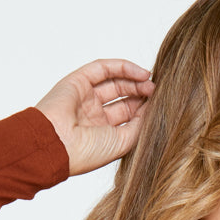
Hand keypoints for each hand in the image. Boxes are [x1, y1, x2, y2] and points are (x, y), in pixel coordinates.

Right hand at [35, 59, 154, 176]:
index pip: (127, 116)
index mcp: (101, 134)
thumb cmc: (86, 152)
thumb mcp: (122, 142)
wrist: (56, 144)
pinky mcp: (78, 80)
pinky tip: (141, 73)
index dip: (145, 109)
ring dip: (135, 80)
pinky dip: (123, 68)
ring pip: (115, 82)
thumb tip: (153, 109)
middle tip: (158, 92)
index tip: (163, 105)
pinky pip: (104, 68)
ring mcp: (85, 97)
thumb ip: (139, 125)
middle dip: (141, 93)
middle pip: (123, 98)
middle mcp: (93, 115)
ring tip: (151, 82)